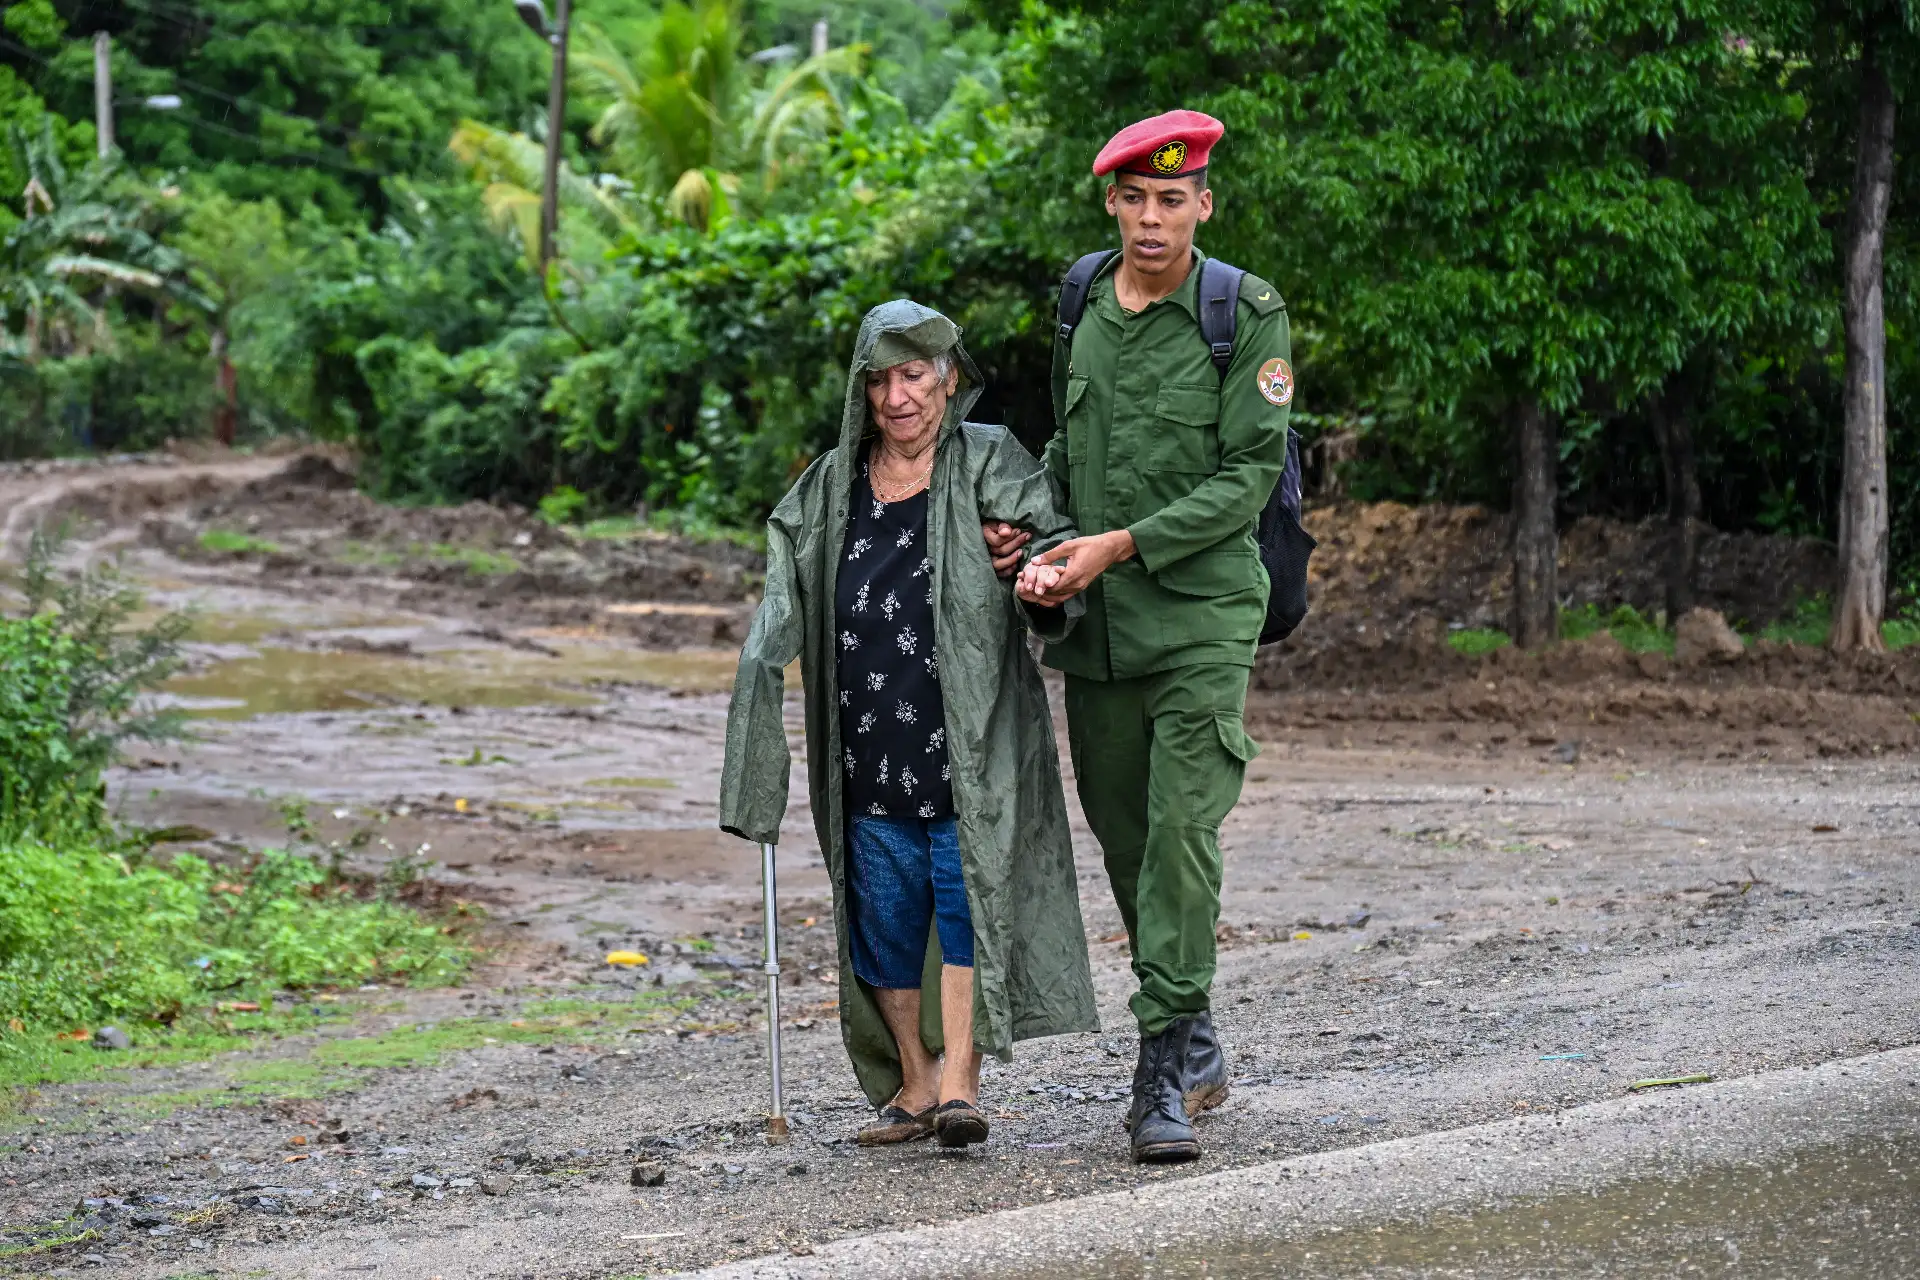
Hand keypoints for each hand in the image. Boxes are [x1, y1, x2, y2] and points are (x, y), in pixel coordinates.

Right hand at [982, 522, 1030, 576]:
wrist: (991, 534)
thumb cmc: (996, 527)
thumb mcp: (997, 522)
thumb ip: (1002, 526)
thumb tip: (1007, 532)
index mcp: (984, 536)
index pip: (997, 541)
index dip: (1010, 537)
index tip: (1019, 530)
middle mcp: (984, 550)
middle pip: (1000, 551)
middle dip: (1015, 543)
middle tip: (1026, 536)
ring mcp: (987, 560)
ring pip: (998, 564)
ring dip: (1012, 559)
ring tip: (1021, 552)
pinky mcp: (992, 567)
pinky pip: (999, 573)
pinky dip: (1008, 570)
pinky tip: (1016, 564)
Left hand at [1015, 530, 1135, 605]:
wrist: (1109, 550)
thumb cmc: (1089, 545)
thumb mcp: (1069, 546)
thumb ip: (1051, 555)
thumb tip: (1035, 561)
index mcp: (1073, 574)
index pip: (1051, 586)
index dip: (1037, 586)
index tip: (1026, 583)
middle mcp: (1076, 585)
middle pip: (1053, 594)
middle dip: (1039, 591)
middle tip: (1026, 587)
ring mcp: (1080, 587)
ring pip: (1059, 597)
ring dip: (1046, 594)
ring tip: (1033, 589)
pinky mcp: (1081, 587)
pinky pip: (1066, 595)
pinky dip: (1055, 595)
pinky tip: (1047, 590)